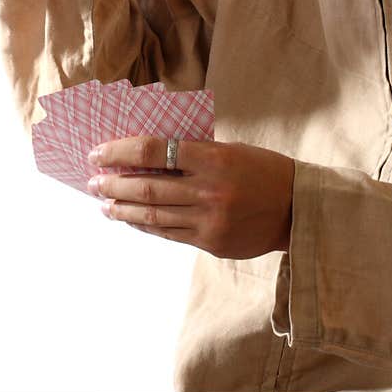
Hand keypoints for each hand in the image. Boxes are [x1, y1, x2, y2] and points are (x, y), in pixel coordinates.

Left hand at [87, 136, 294, 259]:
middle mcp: (208, 190)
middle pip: (147, 185)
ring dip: (122, 207)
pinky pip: (168, 233)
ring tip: (103, 203)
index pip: (154, 150)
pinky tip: (130, 218)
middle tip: (93, 180)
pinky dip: (145, 224)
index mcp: (213, 157)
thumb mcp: (231, 150)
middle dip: (113, 183)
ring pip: (152, 213)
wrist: (298, 208)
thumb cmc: (263, 170)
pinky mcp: (210, 242)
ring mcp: (208, 219)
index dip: (121, 151)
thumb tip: (147, 153)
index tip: (99, 152)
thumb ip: (194, 152)